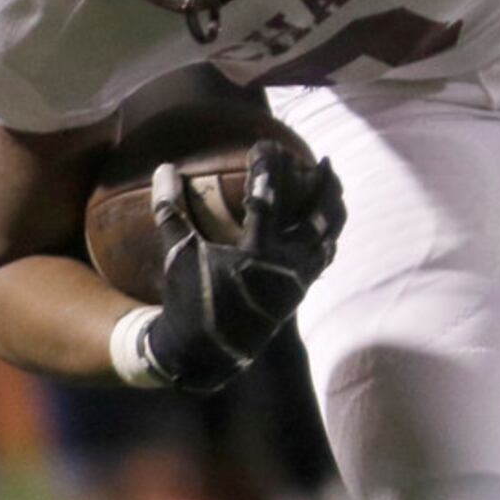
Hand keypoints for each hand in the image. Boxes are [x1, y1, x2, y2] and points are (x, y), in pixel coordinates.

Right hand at [138, 141, 345, 393]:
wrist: (204, 354)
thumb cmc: (189, 299)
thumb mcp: (177, 255)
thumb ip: (171, 211)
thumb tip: (164, 167)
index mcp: (255, 254)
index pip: (268, 199)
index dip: (270, 168)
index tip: (267, 145)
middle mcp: (283, 267)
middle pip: (318, 217)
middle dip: (324, 186)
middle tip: (325, 161)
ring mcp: (296, 282)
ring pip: (328, 238)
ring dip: (333, 211)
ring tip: (334, 188)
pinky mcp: (298, 293)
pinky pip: (322, 260)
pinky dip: (327, 238)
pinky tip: (326, 226)